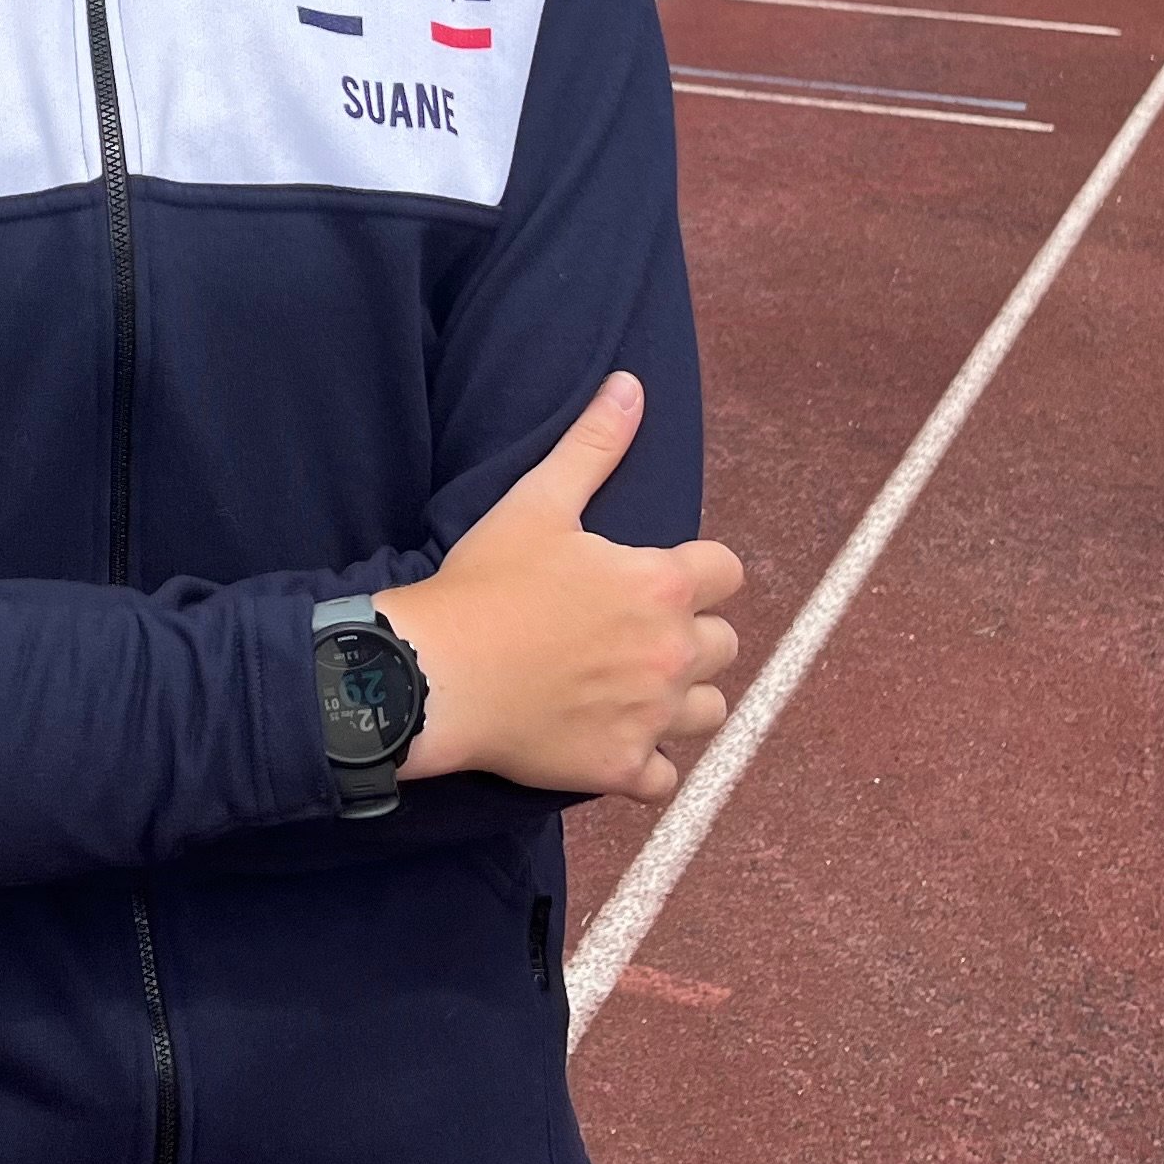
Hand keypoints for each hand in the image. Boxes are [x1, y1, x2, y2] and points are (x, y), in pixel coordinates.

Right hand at [372, 373, 743, 804]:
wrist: (436, 674)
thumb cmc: (487, 583)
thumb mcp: (539, 502)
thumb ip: (595, 444)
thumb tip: (632, 385)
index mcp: (662, 586)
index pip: (727, 573)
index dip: (696, 572)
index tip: (656, 577)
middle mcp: (671, 654)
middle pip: (725, 645)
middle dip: (690, 635)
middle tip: (635, 632)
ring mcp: (650, 718)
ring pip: (709, 712)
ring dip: (682, 700)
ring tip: (636, 688)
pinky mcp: (621, 769)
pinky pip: (668, 778)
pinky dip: (648, 764)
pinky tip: (614, 740)